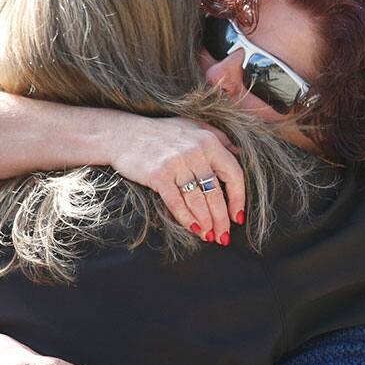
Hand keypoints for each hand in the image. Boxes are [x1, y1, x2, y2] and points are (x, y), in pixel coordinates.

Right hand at [105, 116, 245, 245]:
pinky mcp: (158, 175)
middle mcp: (195, 151)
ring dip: (206, 222)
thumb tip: (240, 153)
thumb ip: (219, 138)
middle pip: (216, 192)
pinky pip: (177, 202)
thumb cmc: (162, 133)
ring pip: (198, 200)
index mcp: (209, 141)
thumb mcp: (195, 127)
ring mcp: (176, 163)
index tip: (238, 216)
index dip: (238, 198)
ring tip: (210, 236)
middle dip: (222, 218)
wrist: (124, 134)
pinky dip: (186, 218)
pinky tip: (194, 229)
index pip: (233, 174)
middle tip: (224, 236)